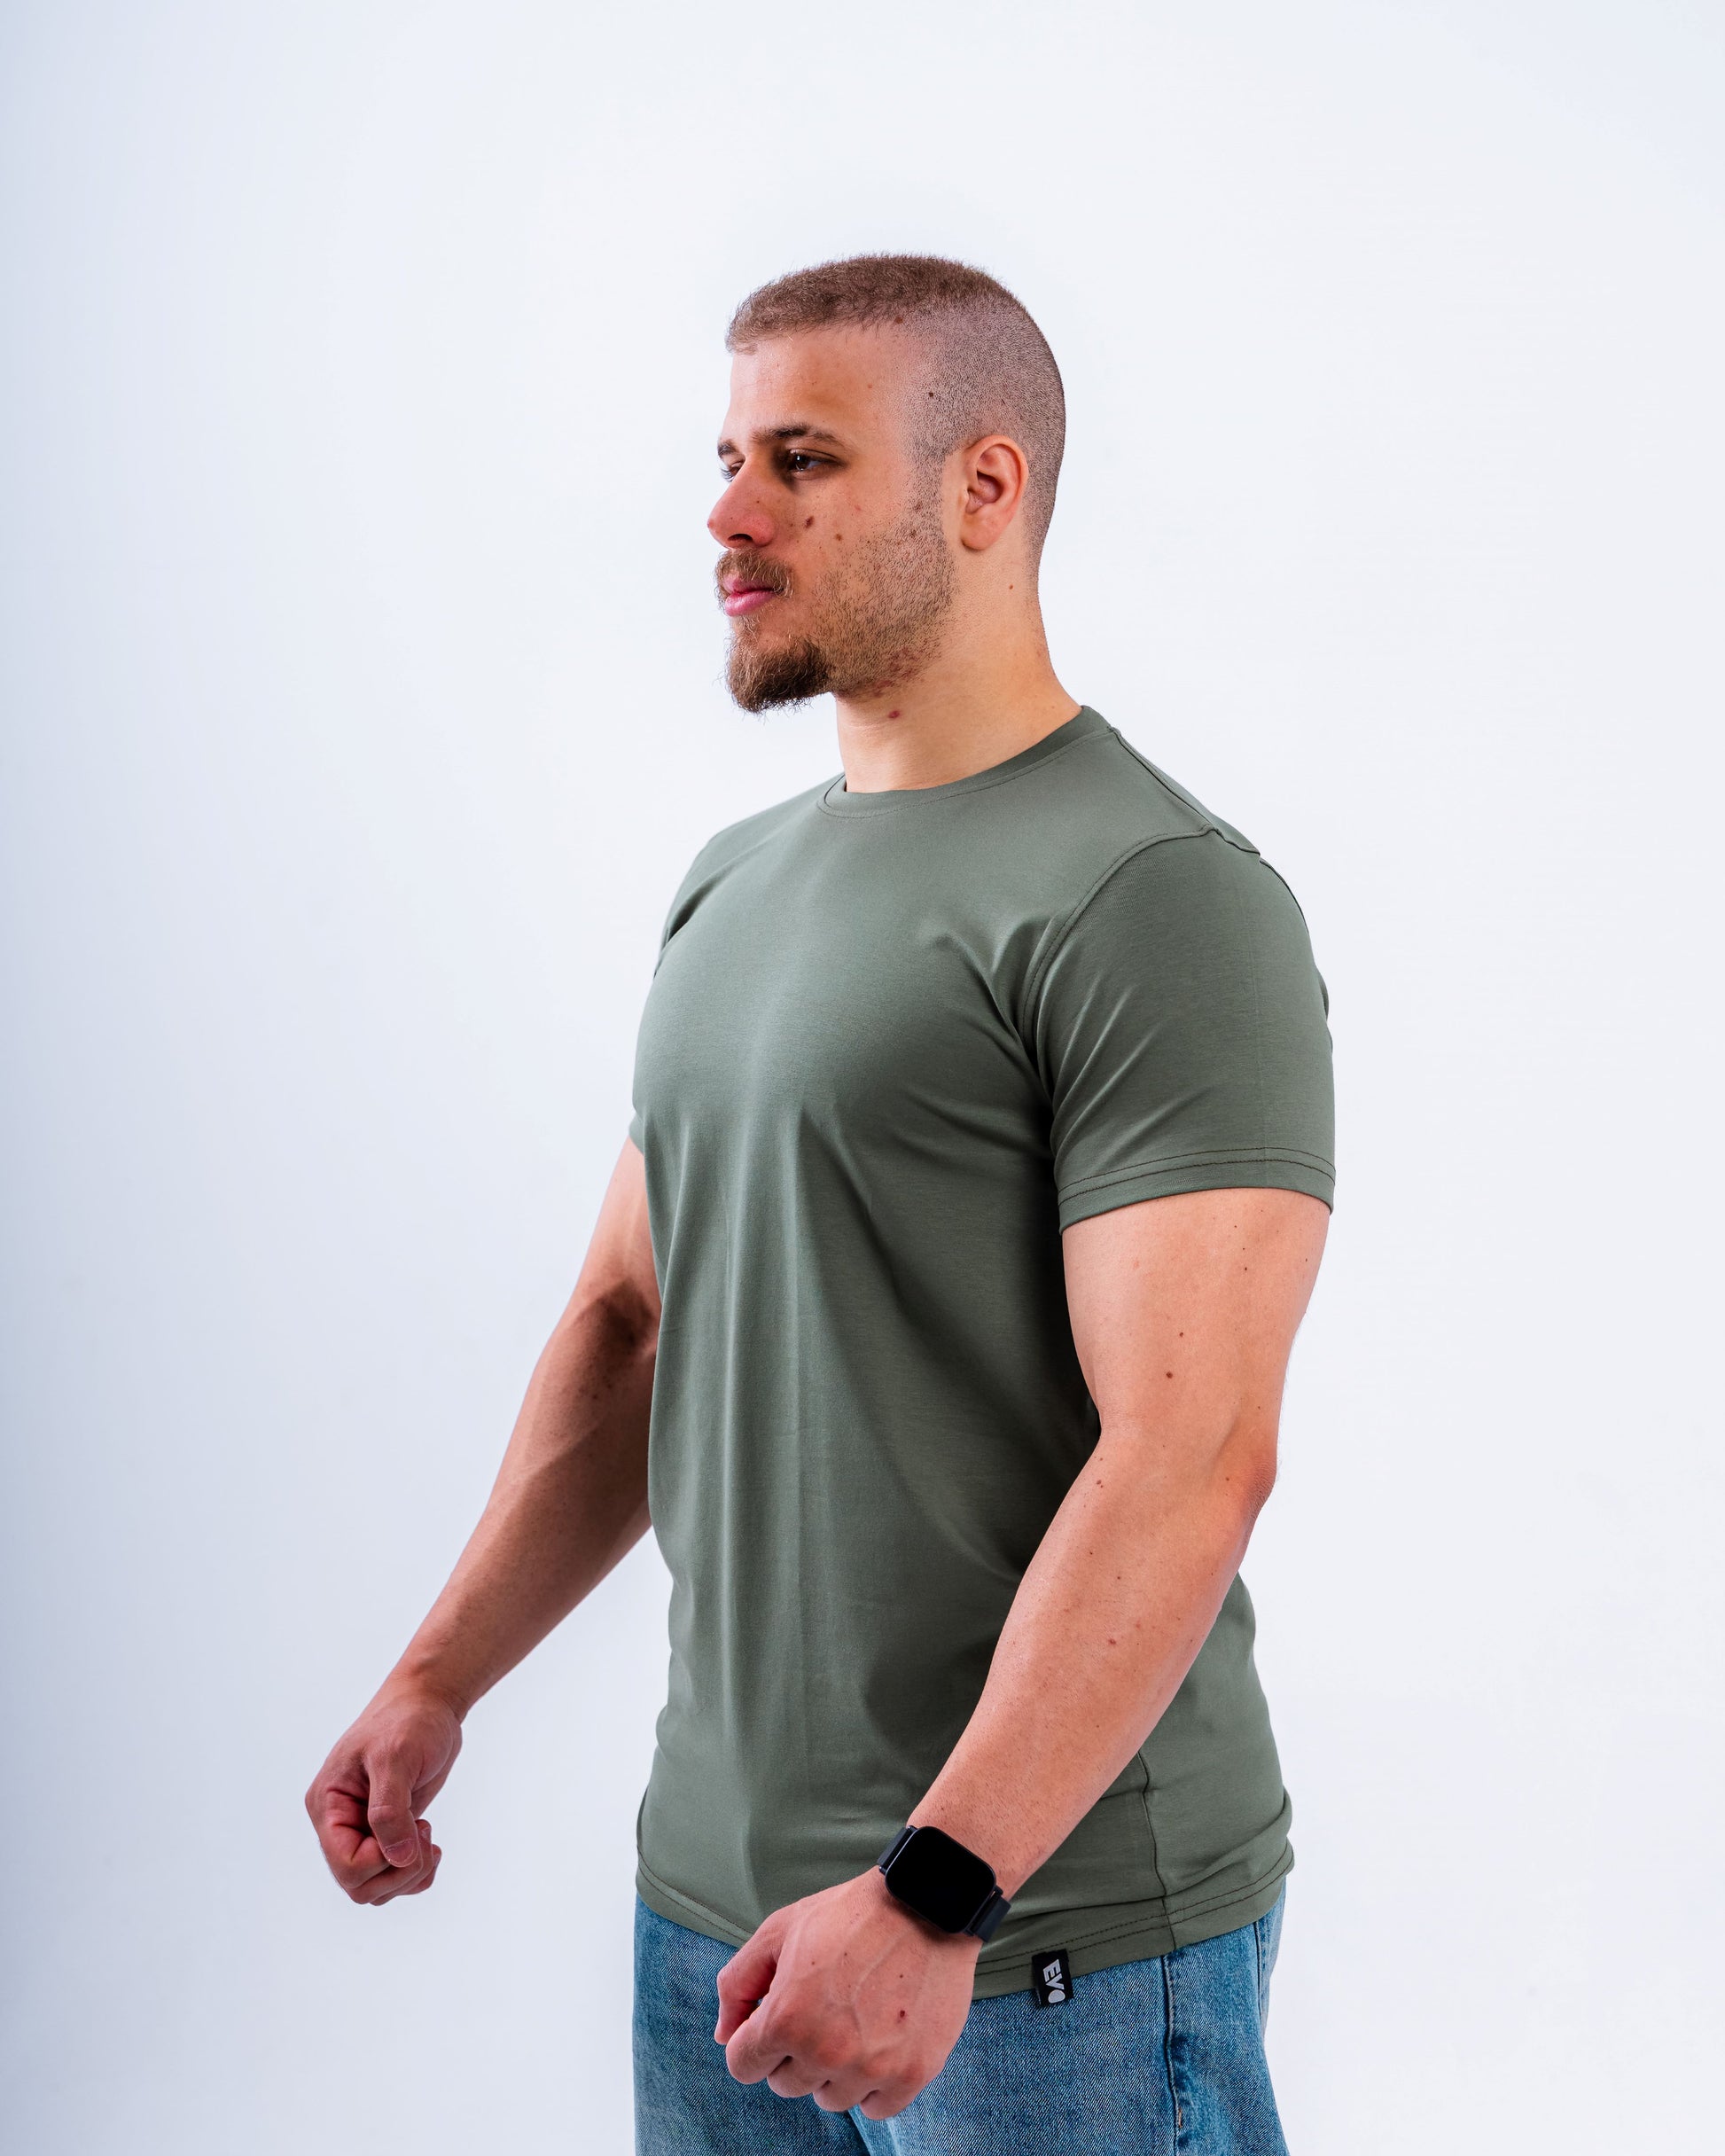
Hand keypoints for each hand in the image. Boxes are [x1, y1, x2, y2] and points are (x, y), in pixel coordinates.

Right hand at [304, 1683, 461, 1905]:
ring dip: (408, 1874)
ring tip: (427, 1833)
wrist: (428, 1703)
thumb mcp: (396, 1757)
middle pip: (360, 1885)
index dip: (381, 1862)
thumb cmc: (408, 1720)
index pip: (345, 1865)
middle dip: (398, 1872)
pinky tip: (429, 1844)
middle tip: (425, 1833)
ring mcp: (363, 1830)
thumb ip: (391, 1811)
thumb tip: (398, 1859)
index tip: (413, 1829)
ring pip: (377, 1888)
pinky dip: (415, 1872)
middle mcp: (340, 1824)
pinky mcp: (387, 1832)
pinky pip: (394, 1876)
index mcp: (329, 1805)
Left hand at [714, 1870, 978, 2119]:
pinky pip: (876, 2109)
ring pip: (830, 2098)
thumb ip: (736, 1984)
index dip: (755, 2039)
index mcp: (785, 2019)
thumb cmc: (849, 1915)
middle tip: (823, 2009)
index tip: (778, 2016)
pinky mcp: (911, 2075)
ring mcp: (870, 2068)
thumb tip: (723, 2035)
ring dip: (835, 2069)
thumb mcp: (779, 1930)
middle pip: (786, 2084)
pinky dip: (875, 2083)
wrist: (925, 1903)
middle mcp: (825, 2052)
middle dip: (795, 2052)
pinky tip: (881, 2041)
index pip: (743, 2066)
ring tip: (855, 2020)